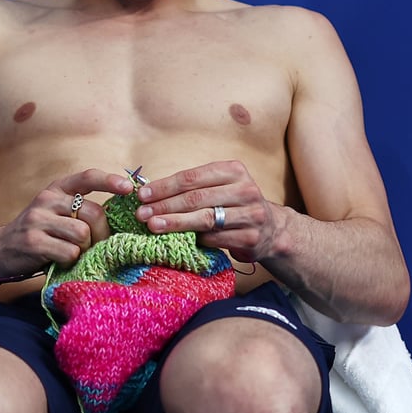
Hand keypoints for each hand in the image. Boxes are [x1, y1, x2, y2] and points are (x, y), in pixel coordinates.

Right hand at [0, 167, 136, 281]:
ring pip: (83, 234)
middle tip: (96, 247)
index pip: (87, 177)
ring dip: (84, 249)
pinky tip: (59, 260)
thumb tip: (120, 216)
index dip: (110, 181)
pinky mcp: (34, 241)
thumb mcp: (56, 213)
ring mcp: (38, 219)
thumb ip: (80, 209)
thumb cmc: (38, 234)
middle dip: (102, 234)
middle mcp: (47, 199)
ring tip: (72, 253)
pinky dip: (70, 260)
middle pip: (93, 213)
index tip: (128, 188)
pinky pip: (69, 252)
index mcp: (56, 189)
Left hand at [134, 160, 286, 264]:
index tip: (142, 195)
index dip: (164, 186)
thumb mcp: (218, 188)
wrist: (270, 230)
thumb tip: (149, 194)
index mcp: (233, 171)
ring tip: (153, 226)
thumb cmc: (232, 206)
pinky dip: (196, 240)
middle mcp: (245, 189)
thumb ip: (191, 188)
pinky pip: (216, 239)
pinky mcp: (252, 237)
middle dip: (165, 206)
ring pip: (205, 219)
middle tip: (141, 214)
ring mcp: (251, 214)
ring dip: (175, 223)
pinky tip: (179, 241)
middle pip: (196, 198)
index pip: (192, 178)